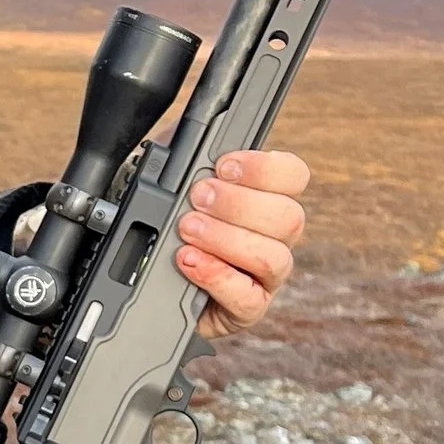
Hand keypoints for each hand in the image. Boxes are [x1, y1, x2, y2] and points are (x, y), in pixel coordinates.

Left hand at [176, 148, 307, 334]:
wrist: (149, 281)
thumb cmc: (168, 226)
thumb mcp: (171, 183)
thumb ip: (182, 155)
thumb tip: (180, 134)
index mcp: (266, 199)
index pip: (294, 176)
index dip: (265, 168)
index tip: (224, 166)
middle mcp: (275, 237)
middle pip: (288, 217)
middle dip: (238, 204)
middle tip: (198, 199)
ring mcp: (265, 277)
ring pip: (273, 257)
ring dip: (226, 239)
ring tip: (187, 231)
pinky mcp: (247, 309)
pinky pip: (249, 299)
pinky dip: (216, 276)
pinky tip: (188, 262)